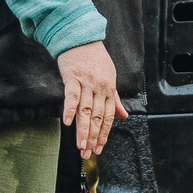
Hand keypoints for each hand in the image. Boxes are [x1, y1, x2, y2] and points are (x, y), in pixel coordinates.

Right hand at [56, 39, 127, 156]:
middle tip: (88, 153)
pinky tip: (67, 123)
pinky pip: (72, 95)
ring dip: (83, 129)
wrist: (81, 38)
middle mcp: (100, 88)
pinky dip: (70, 109)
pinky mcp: (73, 77)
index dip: (104, 134)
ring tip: (81, 146)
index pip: (108, 117)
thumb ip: (116, 100)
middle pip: (97, 117)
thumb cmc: (95, 59)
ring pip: (86, 110)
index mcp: (109, 90)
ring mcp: (87, 83)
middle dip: (93, 137)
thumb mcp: (110, 78)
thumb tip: (124, 116)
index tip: (99, 148)